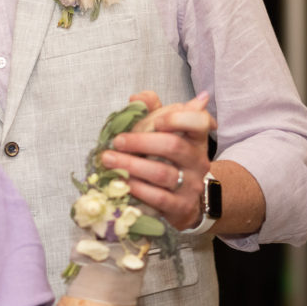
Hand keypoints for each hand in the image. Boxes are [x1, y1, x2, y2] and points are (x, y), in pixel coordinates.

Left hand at [99, 92, 215, 230]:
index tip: (155, 121)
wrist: (185, 198)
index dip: (177, 118)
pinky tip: (121, 182)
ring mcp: (191, 185)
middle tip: (117, 141)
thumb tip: (136, 98)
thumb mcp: (162, 131)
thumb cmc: (167, 157)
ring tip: (108, 160)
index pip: (198, 121)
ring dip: (131, 166)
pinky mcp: (181, 206)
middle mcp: (198, 160)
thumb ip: (151, 110)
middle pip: (172, 146)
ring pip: (162, 173)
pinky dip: (137, 189)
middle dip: (140, 142)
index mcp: (196, 137)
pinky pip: (158, 198)